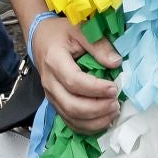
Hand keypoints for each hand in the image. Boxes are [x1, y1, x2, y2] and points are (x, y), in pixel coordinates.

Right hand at [30, 13, 120, 132]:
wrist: (40, 37)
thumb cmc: (61, 33)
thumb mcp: (80, 30)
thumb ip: (98, 45)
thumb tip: (116, 63)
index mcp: (54, 61)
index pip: (74, 81)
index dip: (95, 89)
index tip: (114, 88)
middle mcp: (49, 82)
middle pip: (71, 105)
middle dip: (97, 109)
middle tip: (116, 103)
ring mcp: (51, 95)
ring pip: (70, 117)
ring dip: (94, 120)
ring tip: (113, 112)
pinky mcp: (55, 103)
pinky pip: (70, 122)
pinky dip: (88, 126)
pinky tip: (104, 120)